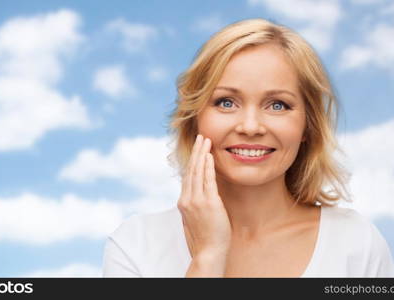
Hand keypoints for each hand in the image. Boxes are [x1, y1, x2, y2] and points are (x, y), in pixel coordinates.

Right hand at [177, 134, 231, 276]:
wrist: (208, 252)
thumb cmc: (204, 239)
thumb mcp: (194, 220)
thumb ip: (194, 207)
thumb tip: (197, 198)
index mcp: (183, 202)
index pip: (187, 176)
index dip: (192, 161)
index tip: (197, 149)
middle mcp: (187, 199)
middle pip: (190, 170)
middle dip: (196, 151)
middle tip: (200, 137)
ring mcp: (197, 201)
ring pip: (197, 171)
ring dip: (202, 154)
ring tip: (205, 140)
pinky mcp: (209, 203)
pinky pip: (207, 180)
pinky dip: (208, 166)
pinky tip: (209, 156)